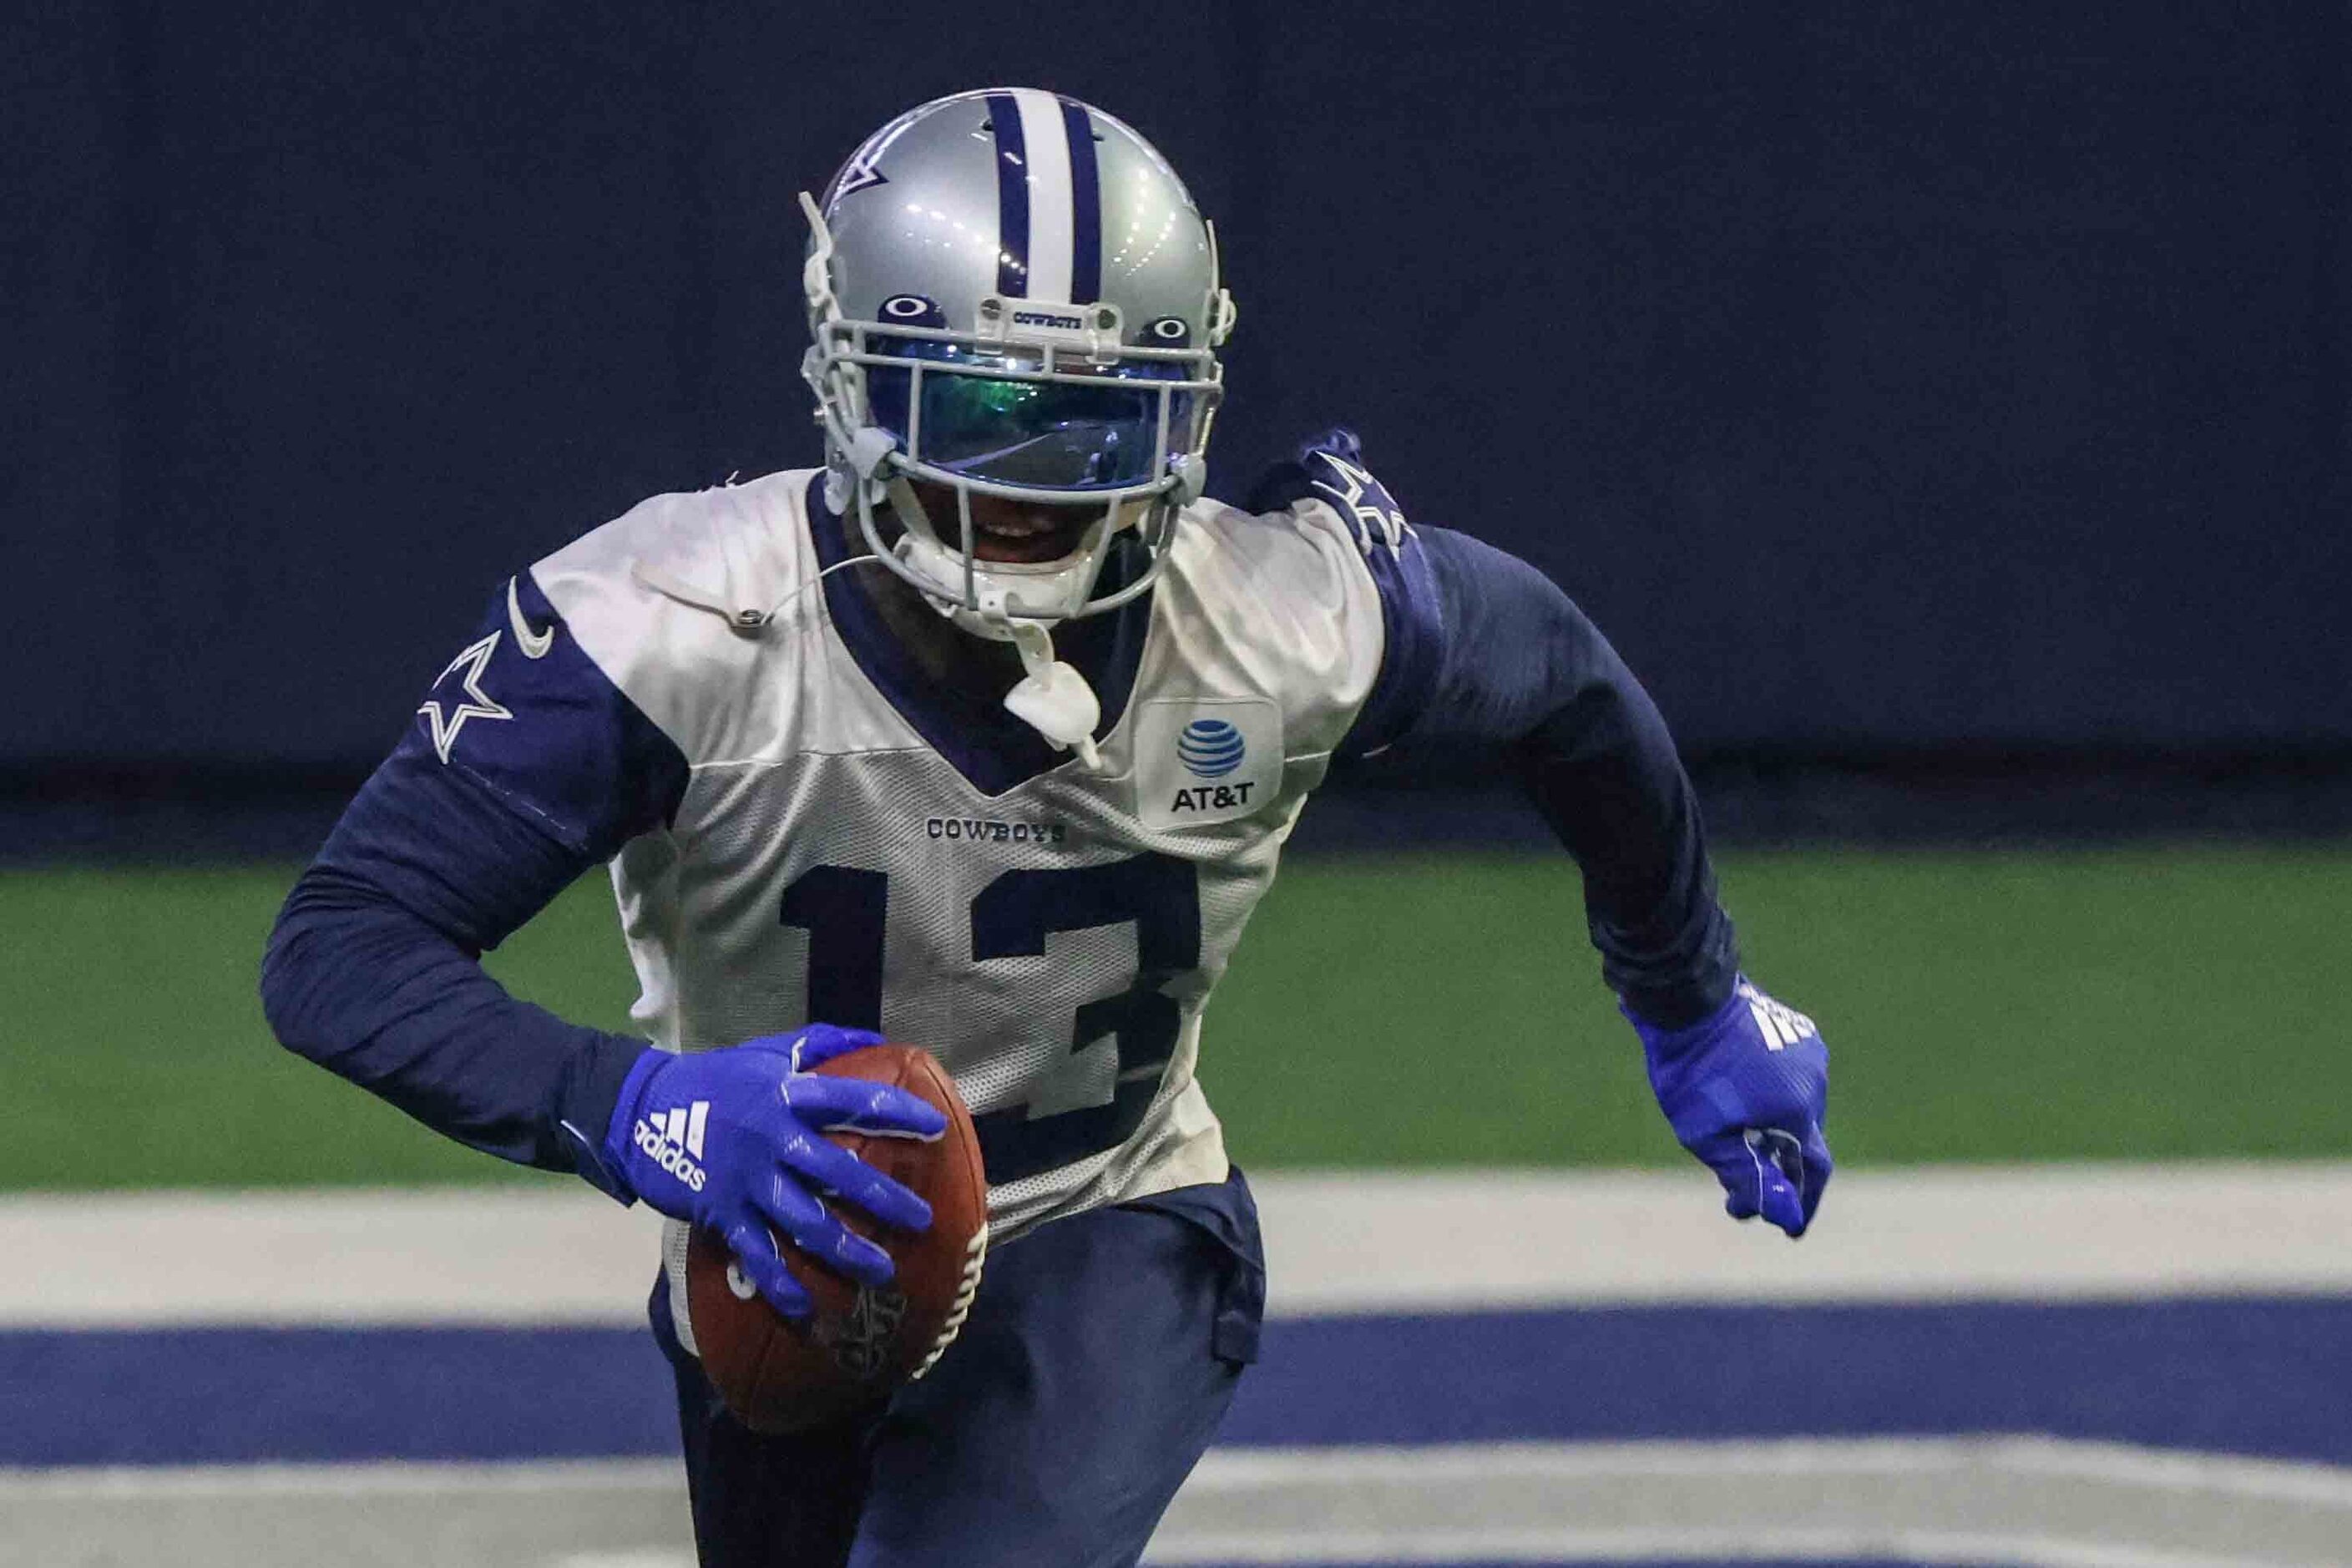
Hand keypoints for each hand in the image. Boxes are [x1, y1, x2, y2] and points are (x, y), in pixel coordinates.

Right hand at [604, 1024, 947, 1315]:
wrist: (640, 1111)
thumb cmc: (714, 1079)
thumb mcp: (766, 1051)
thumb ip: (820, 1042)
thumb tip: (876, 1036)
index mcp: (787, 1095)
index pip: (853, 1100)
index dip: (896, 1111)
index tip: (936, 1128)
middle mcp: (773, 1139)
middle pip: (838, 1172)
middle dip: (883, 1198)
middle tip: (922, 1221)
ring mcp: (747, 1180)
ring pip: (805, 1221)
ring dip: (845, 1250)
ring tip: (882, 1272)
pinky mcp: (722, 1213)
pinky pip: (758, 1254)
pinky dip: (782, 1284)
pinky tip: (809, 1309)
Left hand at [1627, 978, 1830, 1237]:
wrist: (1687, 1000)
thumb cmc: (1691, 1072)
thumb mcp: (1708, 1137)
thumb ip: (1751, 1178)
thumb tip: (1784, 1217)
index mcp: (1797, 1113)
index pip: (1814, 1171)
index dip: (1802, 1202)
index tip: (1791, 1229)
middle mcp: (1814, 1084)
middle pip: (1804, 1140)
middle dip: (1781, 1169)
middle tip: (1752, 1190)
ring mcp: (1809, 1053)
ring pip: (1797, 1106)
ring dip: (1776, 1129)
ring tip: (1742, 1140)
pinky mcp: (1797, 1030)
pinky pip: (1792, 1075)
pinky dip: (1774, 1096)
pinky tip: (1747, 1098)